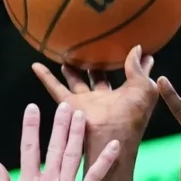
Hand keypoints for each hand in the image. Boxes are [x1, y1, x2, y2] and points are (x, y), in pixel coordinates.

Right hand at [0, 102, 122, 180]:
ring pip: (74, 155)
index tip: (32, 108)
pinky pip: (95, 177)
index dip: (30, 127)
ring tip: (82, 115)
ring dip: (78, 133)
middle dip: (60, 124)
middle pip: (54, 146)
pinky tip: (115, 145)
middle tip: (66, 105)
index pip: (28, 148)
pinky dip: (106, 160)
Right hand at [31, 47, 161, 139]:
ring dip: (71, 69)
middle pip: (97, 77)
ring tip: (66, 55)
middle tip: (91, 48)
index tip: (129, 45)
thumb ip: (139, 68)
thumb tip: (138, 49)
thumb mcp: (144, 88)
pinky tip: (36, 65)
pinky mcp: (71, 105)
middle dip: (95, 64)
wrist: (113, 135)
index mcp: (124, 95)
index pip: (127, 74)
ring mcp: (86, 102)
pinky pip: (55, 88)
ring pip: (75, 81)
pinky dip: (45, 77)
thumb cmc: (133, 115)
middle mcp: (104, 98)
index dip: (129, 62)